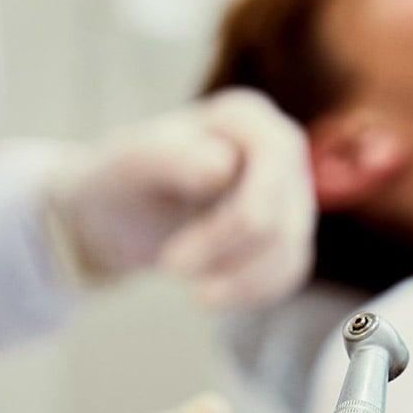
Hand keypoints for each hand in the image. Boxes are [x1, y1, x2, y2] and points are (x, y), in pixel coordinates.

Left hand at [48, 89, 315, 306]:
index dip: (230, 226)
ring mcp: (291, 193)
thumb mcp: (133, 166)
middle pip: (282, 221)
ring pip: (290, 252)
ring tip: (195, 294)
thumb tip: (224, 167)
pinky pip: (288, 271)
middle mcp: (280, 150)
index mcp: (247, 118)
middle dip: (227, 259)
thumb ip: (174, 158)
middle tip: (170, 273)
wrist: (121, 215)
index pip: (270, 174)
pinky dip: (253, 292)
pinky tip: (213, 294)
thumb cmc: (125, 181)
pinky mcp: (288, 232)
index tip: (171, 262)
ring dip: (240, 283)